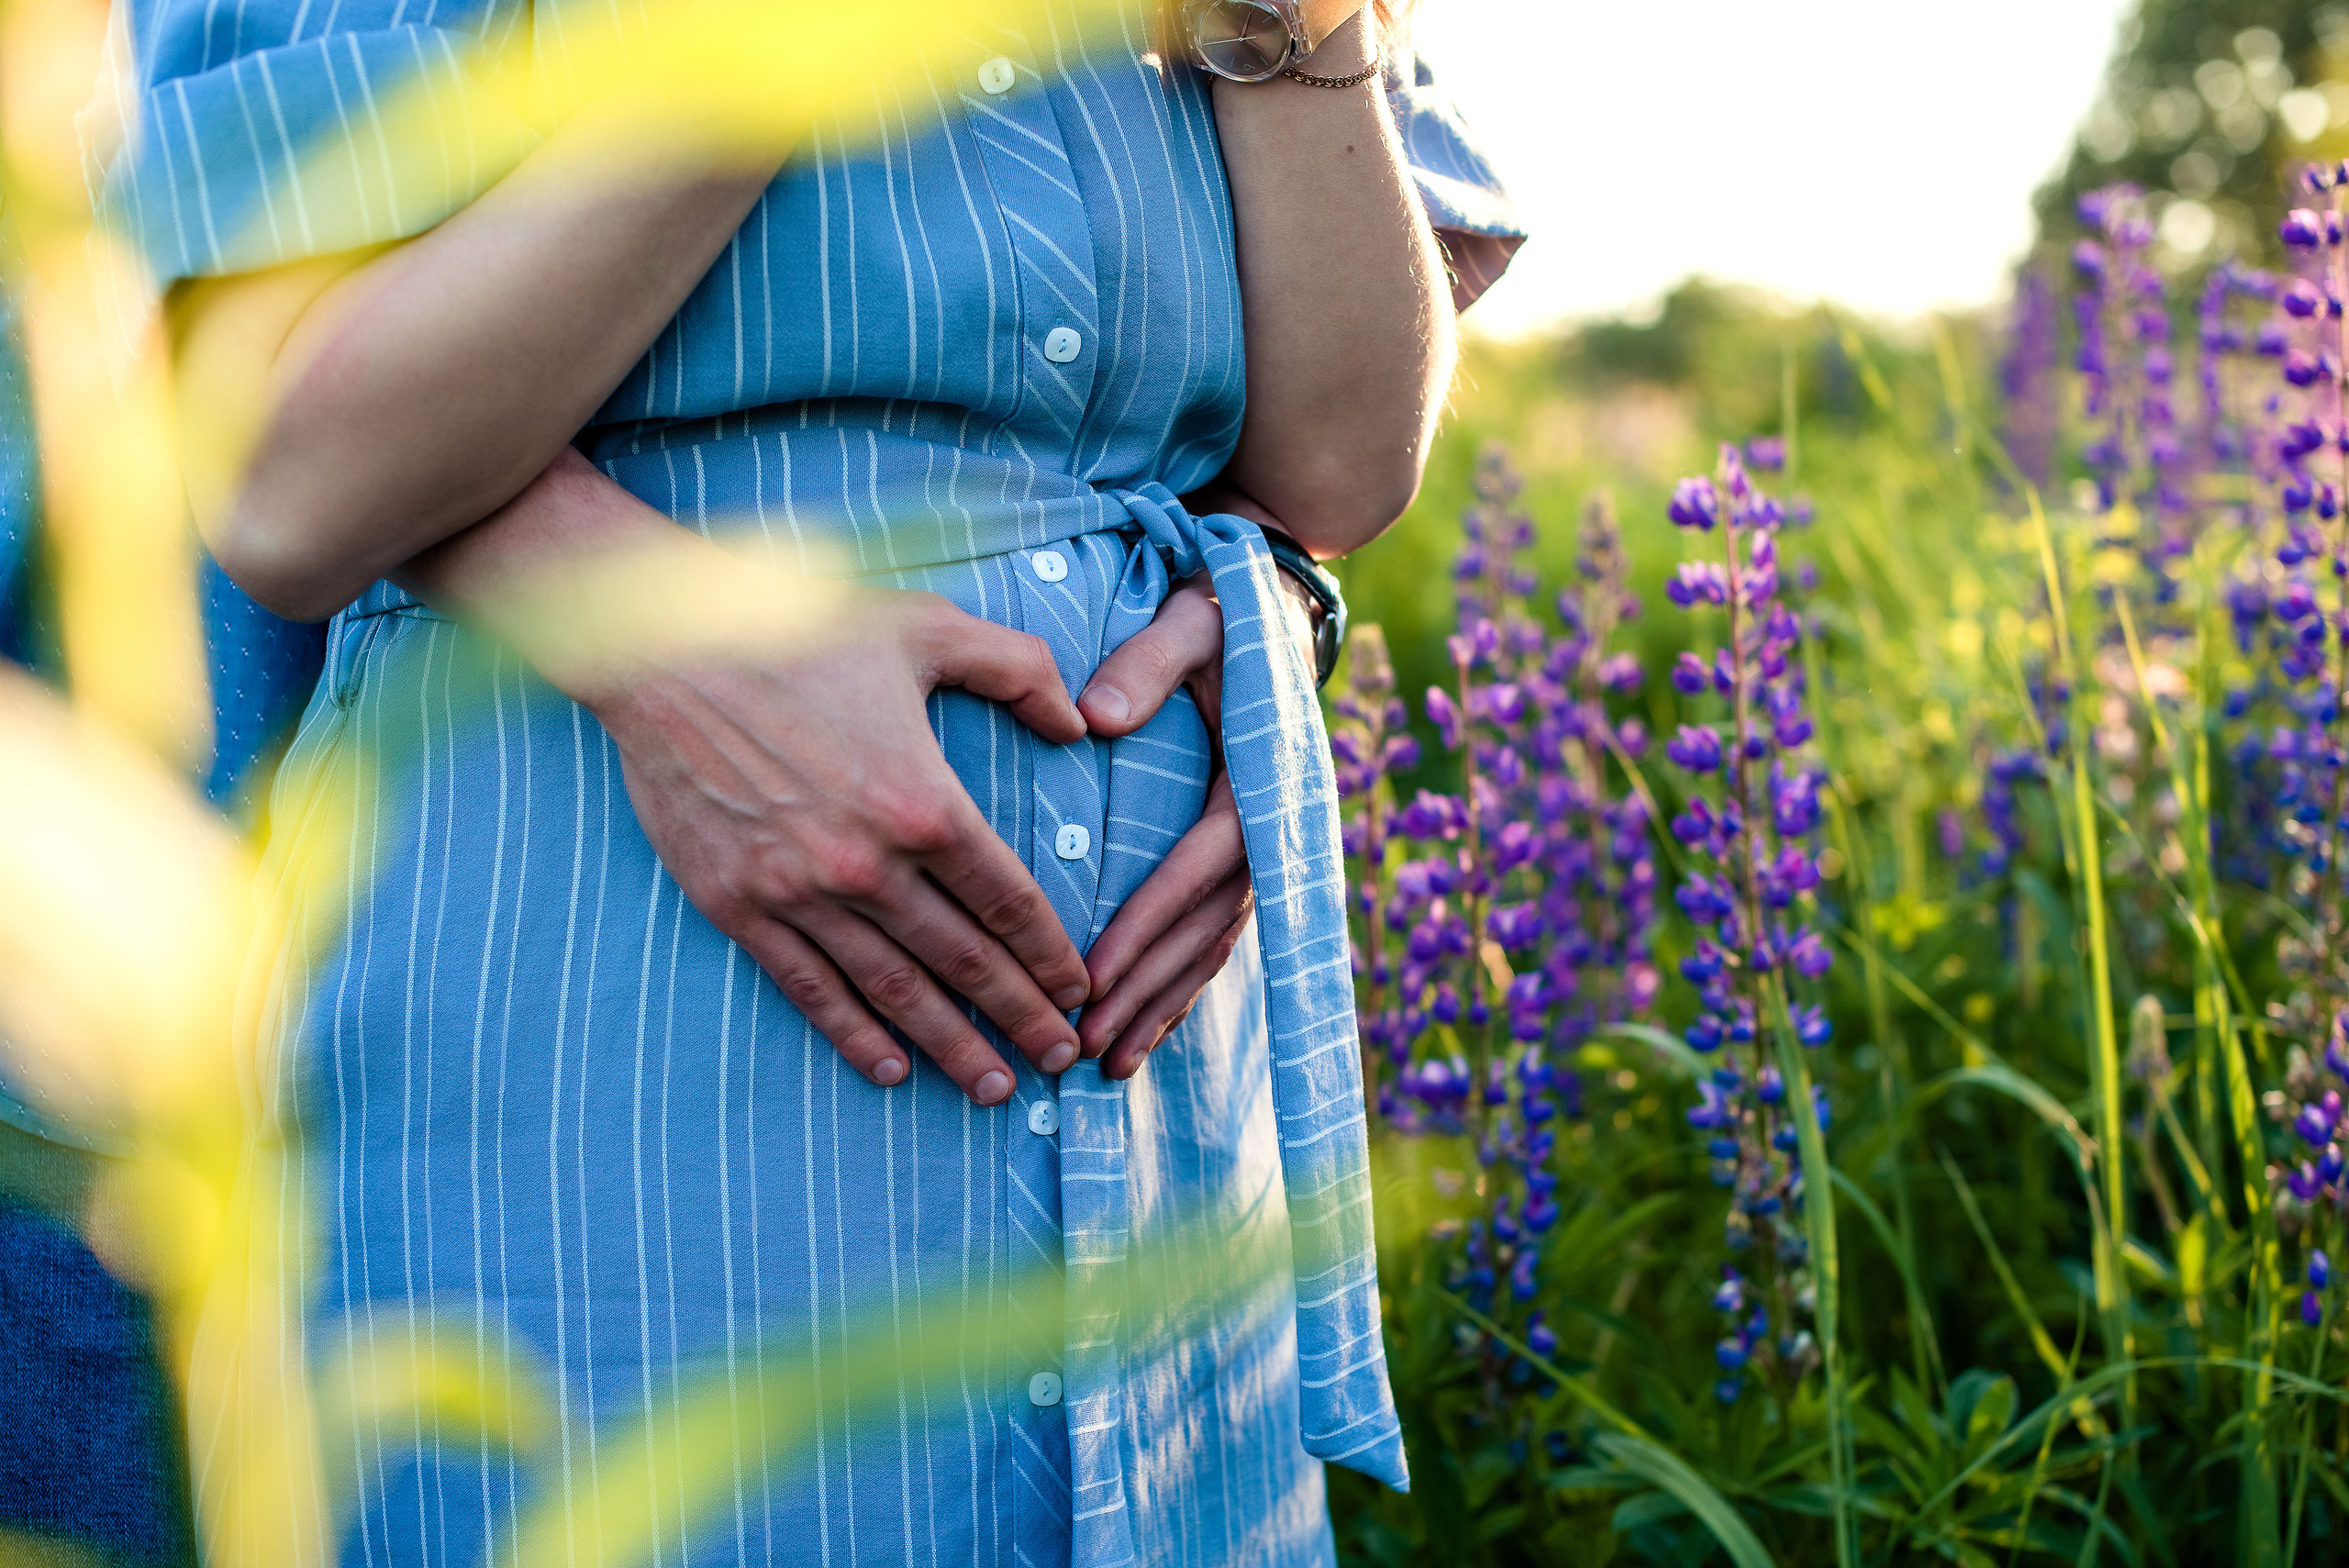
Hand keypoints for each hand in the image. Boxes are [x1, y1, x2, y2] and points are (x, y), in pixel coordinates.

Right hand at [410, 454, 1093, 1105]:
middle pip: (966, 962)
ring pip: (894, 991)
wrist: (661, 649)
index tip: (1080, 991)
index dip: (1051, 955)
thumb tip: (1078, 726)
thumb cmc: (800, 627)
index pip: (1008, 902)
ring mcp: (798, 893)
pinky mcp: (737, 906)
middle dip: (1020, 1018)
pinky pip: (808, 988)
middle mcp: (868, 864)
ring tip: (993, 1088)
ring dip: (949, 1046)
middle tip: (1059, 1061)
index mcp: (924, 804)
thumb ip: (1019, 670)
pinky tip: (889, 1069)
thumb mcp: (928, 628)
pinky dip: (852, 1034)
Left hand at [1074, 566, 1322, 1079]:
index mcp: (1257, 780)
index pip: (1197, 866)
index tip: (1091, 974)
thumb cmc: (1223, 618)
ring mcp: (1265, 851)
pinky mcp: (1248, 861)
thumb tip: (1095, 717)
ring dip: (1162, 1006)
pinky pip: (1216, 936)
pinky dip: (1181, 987)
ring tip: (1107, 1062)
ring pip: (1213, 945)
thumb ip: (1148, 662)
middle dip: (1145, 989)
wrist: (1274, 616)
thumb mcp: (1192, 623)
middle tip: (1083, 1042)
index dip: (1147, 923)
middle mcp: (1270, 828)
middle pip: (1205, 927)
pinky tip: (1143, 1034)